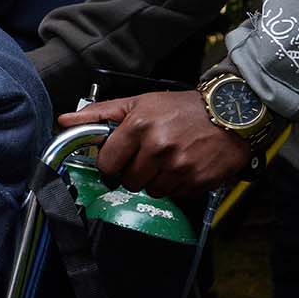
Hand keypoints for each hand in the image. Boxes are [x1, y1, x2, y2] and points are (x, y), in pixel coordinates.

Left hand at [59, 91, 251, 197]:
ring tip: (168, 161)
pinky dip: (178, 185)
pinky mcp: (198, 180)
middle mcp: (158, 148)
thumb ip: (99, 113)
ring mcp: (179, 166)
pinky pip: (176, 195)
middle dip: (134, 172)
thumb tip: (65, 120)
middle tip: (148, 158)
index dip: (111, 164)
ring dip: (156, 180)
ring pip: (152, 191)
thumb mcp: (138, 102)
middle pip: (128, 181)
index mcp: (138, 127)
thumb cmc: (183, 107)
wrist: (233, 111)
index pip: (107, 164)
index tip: (119, 159)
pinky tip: (185, 167)